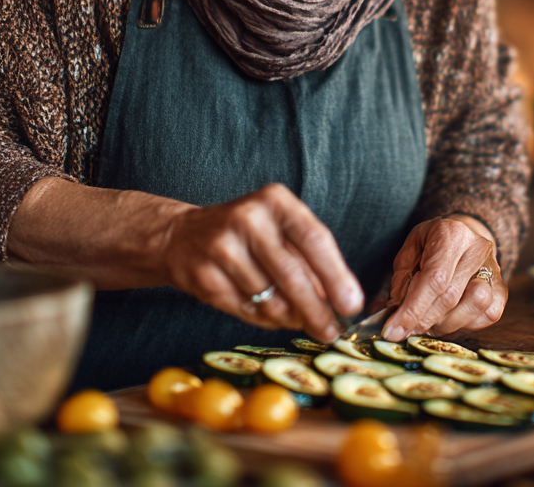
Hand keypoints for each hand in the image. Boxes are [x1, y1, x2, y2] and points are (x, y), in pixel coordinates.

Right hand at [162, 183, 363, 342]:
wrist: (181, 236)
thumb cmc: (245, 235)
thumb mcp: (279, 231)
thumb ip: (308, 261)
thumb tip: (339, 302)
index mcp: (275, 201)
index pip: (314, 240)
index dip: (337, 276)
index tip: (351, 305)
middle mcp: (248, 219)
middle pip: (293, 275)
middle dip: (317, 310)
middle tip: (331, 332)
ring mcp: (222, 246)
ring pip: (270, 299)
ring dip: (290, 317)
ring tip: (295, 318)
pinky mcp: (204, 274)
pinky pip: (246, 310)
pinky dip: (264, 319)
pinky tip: (267, 314)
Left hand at [381, 216, 506, 339]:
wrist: (464, 233)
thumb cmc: (433, 243)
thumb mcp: (410, 249)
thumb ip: (402, 279)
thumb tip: (394, 312)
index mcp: (452, 235)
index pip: (434, 280)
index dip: (413, 310)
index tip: (393, 331)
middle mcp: (478, 249)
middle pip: (451, 297)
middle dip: (423, 321)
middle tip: (403, 331)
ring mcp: (494, 269)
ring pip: (475, 308)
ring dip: (446, 323)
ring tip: (428, 321)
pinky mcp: (502, 288)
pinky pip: (489, 315)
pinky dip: (466, 322)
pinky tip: (449, 317)